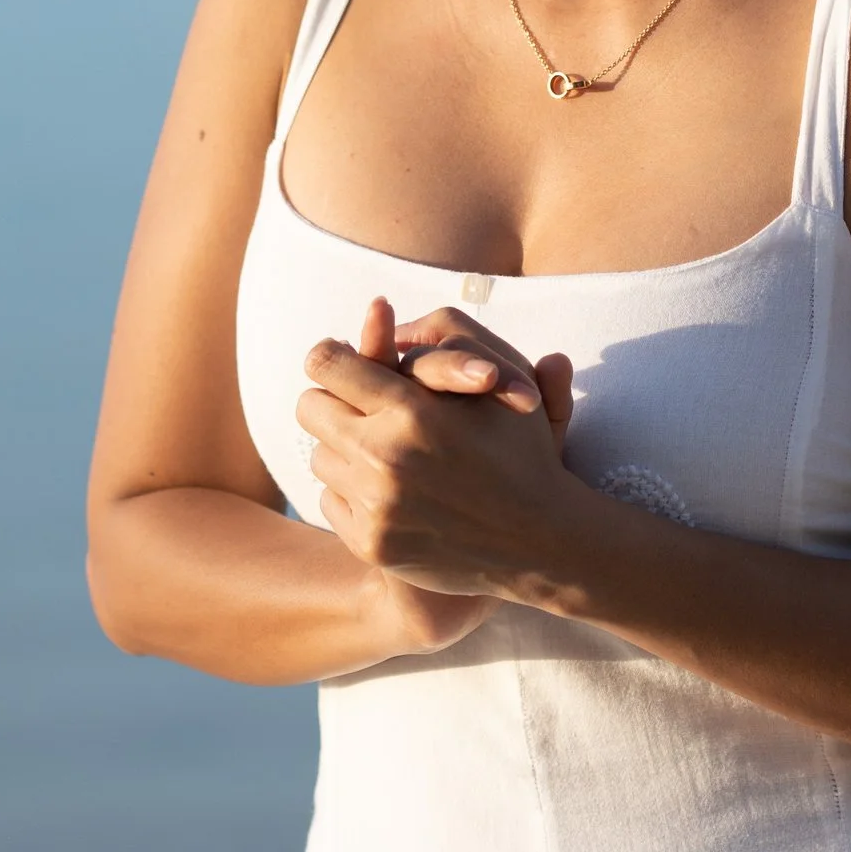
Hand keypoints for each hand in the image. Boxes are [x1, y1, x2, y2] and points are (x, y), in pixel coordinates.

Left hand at [299, 297, 576, 598]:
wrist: (540, 542)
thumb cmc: (520, 449)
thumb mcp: (499, 379)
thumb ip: (441, 334)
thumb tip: (376, 307)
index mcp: (414, 411)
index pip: (327, 365)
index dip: (332, 356)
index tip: (344, 361)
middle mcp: (386, 458)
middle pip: (309, 408)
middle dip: (335, 401)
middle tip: (363, 407)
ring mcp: (376, 507)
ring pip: (319, 455)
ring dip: (345, 449)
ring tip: (385, 452)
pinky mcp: (370, 544)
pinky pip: (328, 501)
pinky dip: (352, 493)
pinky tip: (391, 492)